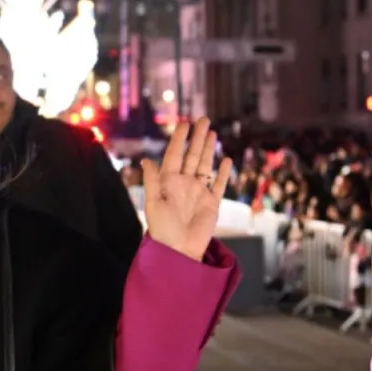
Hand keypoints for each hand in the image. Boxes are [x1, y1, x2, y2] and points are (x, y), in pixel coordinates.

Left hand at [142, 117, 232, 261]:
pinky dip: (222, 173)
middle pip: (192, 156)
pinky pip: (218, 184)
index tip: (184, 124)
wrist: (179, 250)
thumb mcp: (154, 204)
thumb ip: (152, 181)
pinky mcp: (211, 203)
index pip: (175, 156)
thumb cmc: (162, 229)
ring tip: (212, 133)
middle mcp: (184, 184)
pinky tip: (226, 160)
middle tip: (203, 120)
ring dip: (209, 150)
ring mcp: (198, 192)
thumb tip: (146, 161)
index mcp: (169, 182)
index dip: (180, 140)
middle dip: (198, 138)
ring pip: (205, 165)